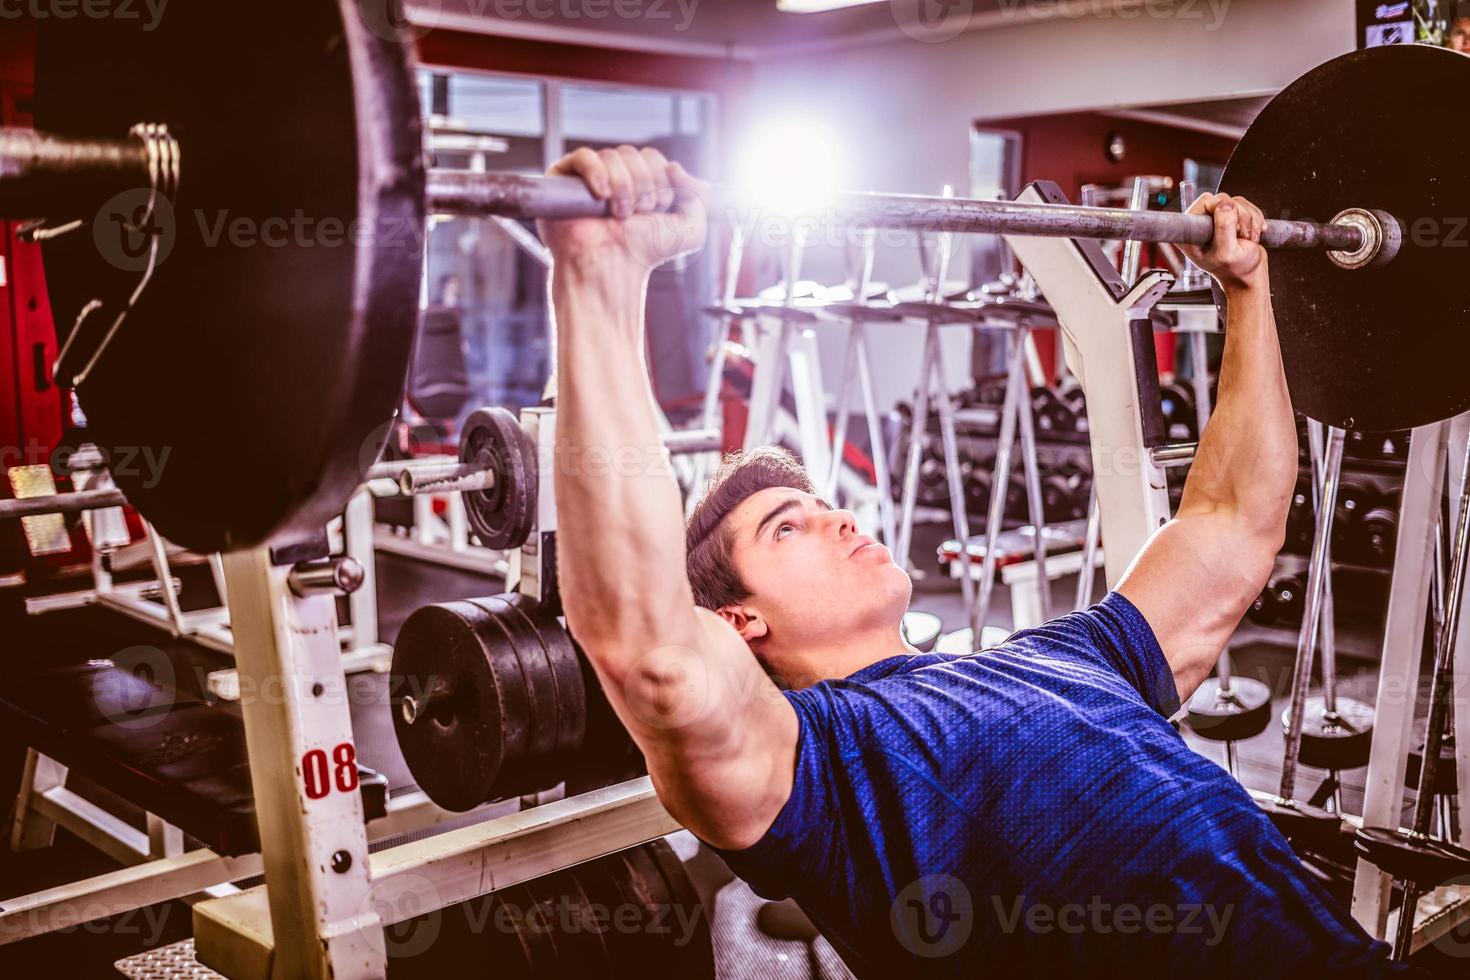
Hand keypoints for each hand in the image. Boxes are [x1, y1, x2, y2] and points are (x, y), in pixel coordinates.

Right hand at [538, 145, 708, 277]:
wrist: (613, 268)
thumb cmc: (645, 255)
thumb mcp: (689, 230)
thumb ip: (698, 198)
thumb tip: (683, 171)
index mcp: (639, 184)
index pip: (651, 157)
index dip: (660, 176)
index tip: (660, 205)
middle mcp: (613, 178)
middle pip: (633, 154)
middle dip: (642, 183)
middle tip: (638, 213)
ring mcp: (587, 178)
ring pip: (612, 156)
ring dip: (623, 186)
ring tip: (619, 214)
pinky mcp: (562, 181)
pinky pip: (583, 157)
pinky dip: (596, 172)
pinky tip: (602, 195)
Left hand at [1180, 193, 1267, 291]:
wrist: (1249, 275)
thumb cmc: (1235, 270)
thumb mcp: (1227, 252)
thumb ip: (1223, 228)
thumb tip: (1225, 204)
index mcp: (1191, 234)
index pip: (1205, 202)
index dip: (1221, 209)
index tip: (1228, 228)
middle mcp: (1201, 224)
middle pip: (1223, 199)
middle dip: (1240, 216)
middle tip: (1241, 235)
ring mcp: (1216, 219)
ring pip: (1237, 202)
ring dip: (1249, 220)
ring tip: (1247, 238)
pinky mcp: (1231, 217)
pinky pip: (1246, 205)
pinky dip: (1255, 218)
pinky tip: (1252, 234)